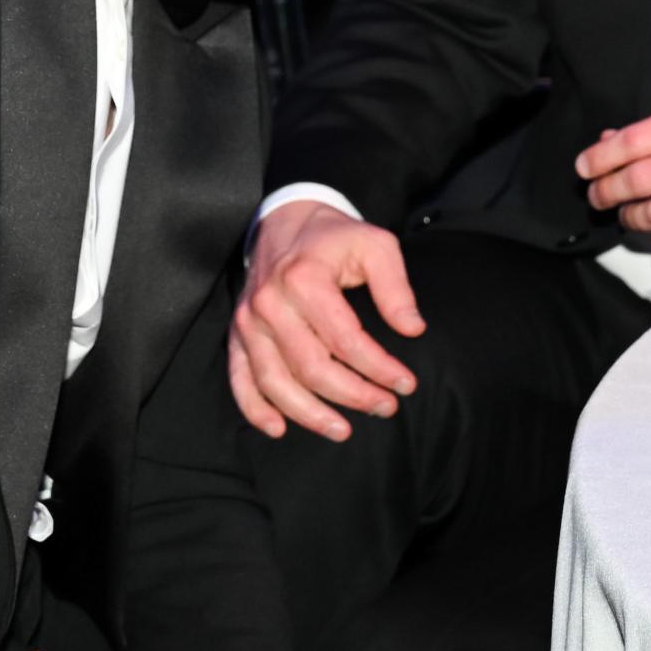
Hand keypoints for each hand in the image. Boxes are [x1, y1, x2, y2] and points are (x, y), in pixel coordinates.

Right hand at [228, 200, 422, 440]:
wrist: (285, 220)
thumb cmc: (335, 238)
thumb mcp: (375, 245)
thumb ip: (395, 287)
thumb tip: (412, 329)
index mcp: (304, 279)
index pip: (346, 339)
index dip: (379, 367)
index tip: (406, 384)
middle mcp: (270, 303)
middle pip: (311, 367)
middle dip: (353, 395)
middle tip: (386, 407)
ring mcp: (249, 322)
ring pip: (275, 381)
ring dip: (310, 414)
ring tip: (343, 430)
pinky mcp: (238, 334)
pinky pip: (240, 378)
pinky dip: (255, 408)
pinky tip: (279, 428)